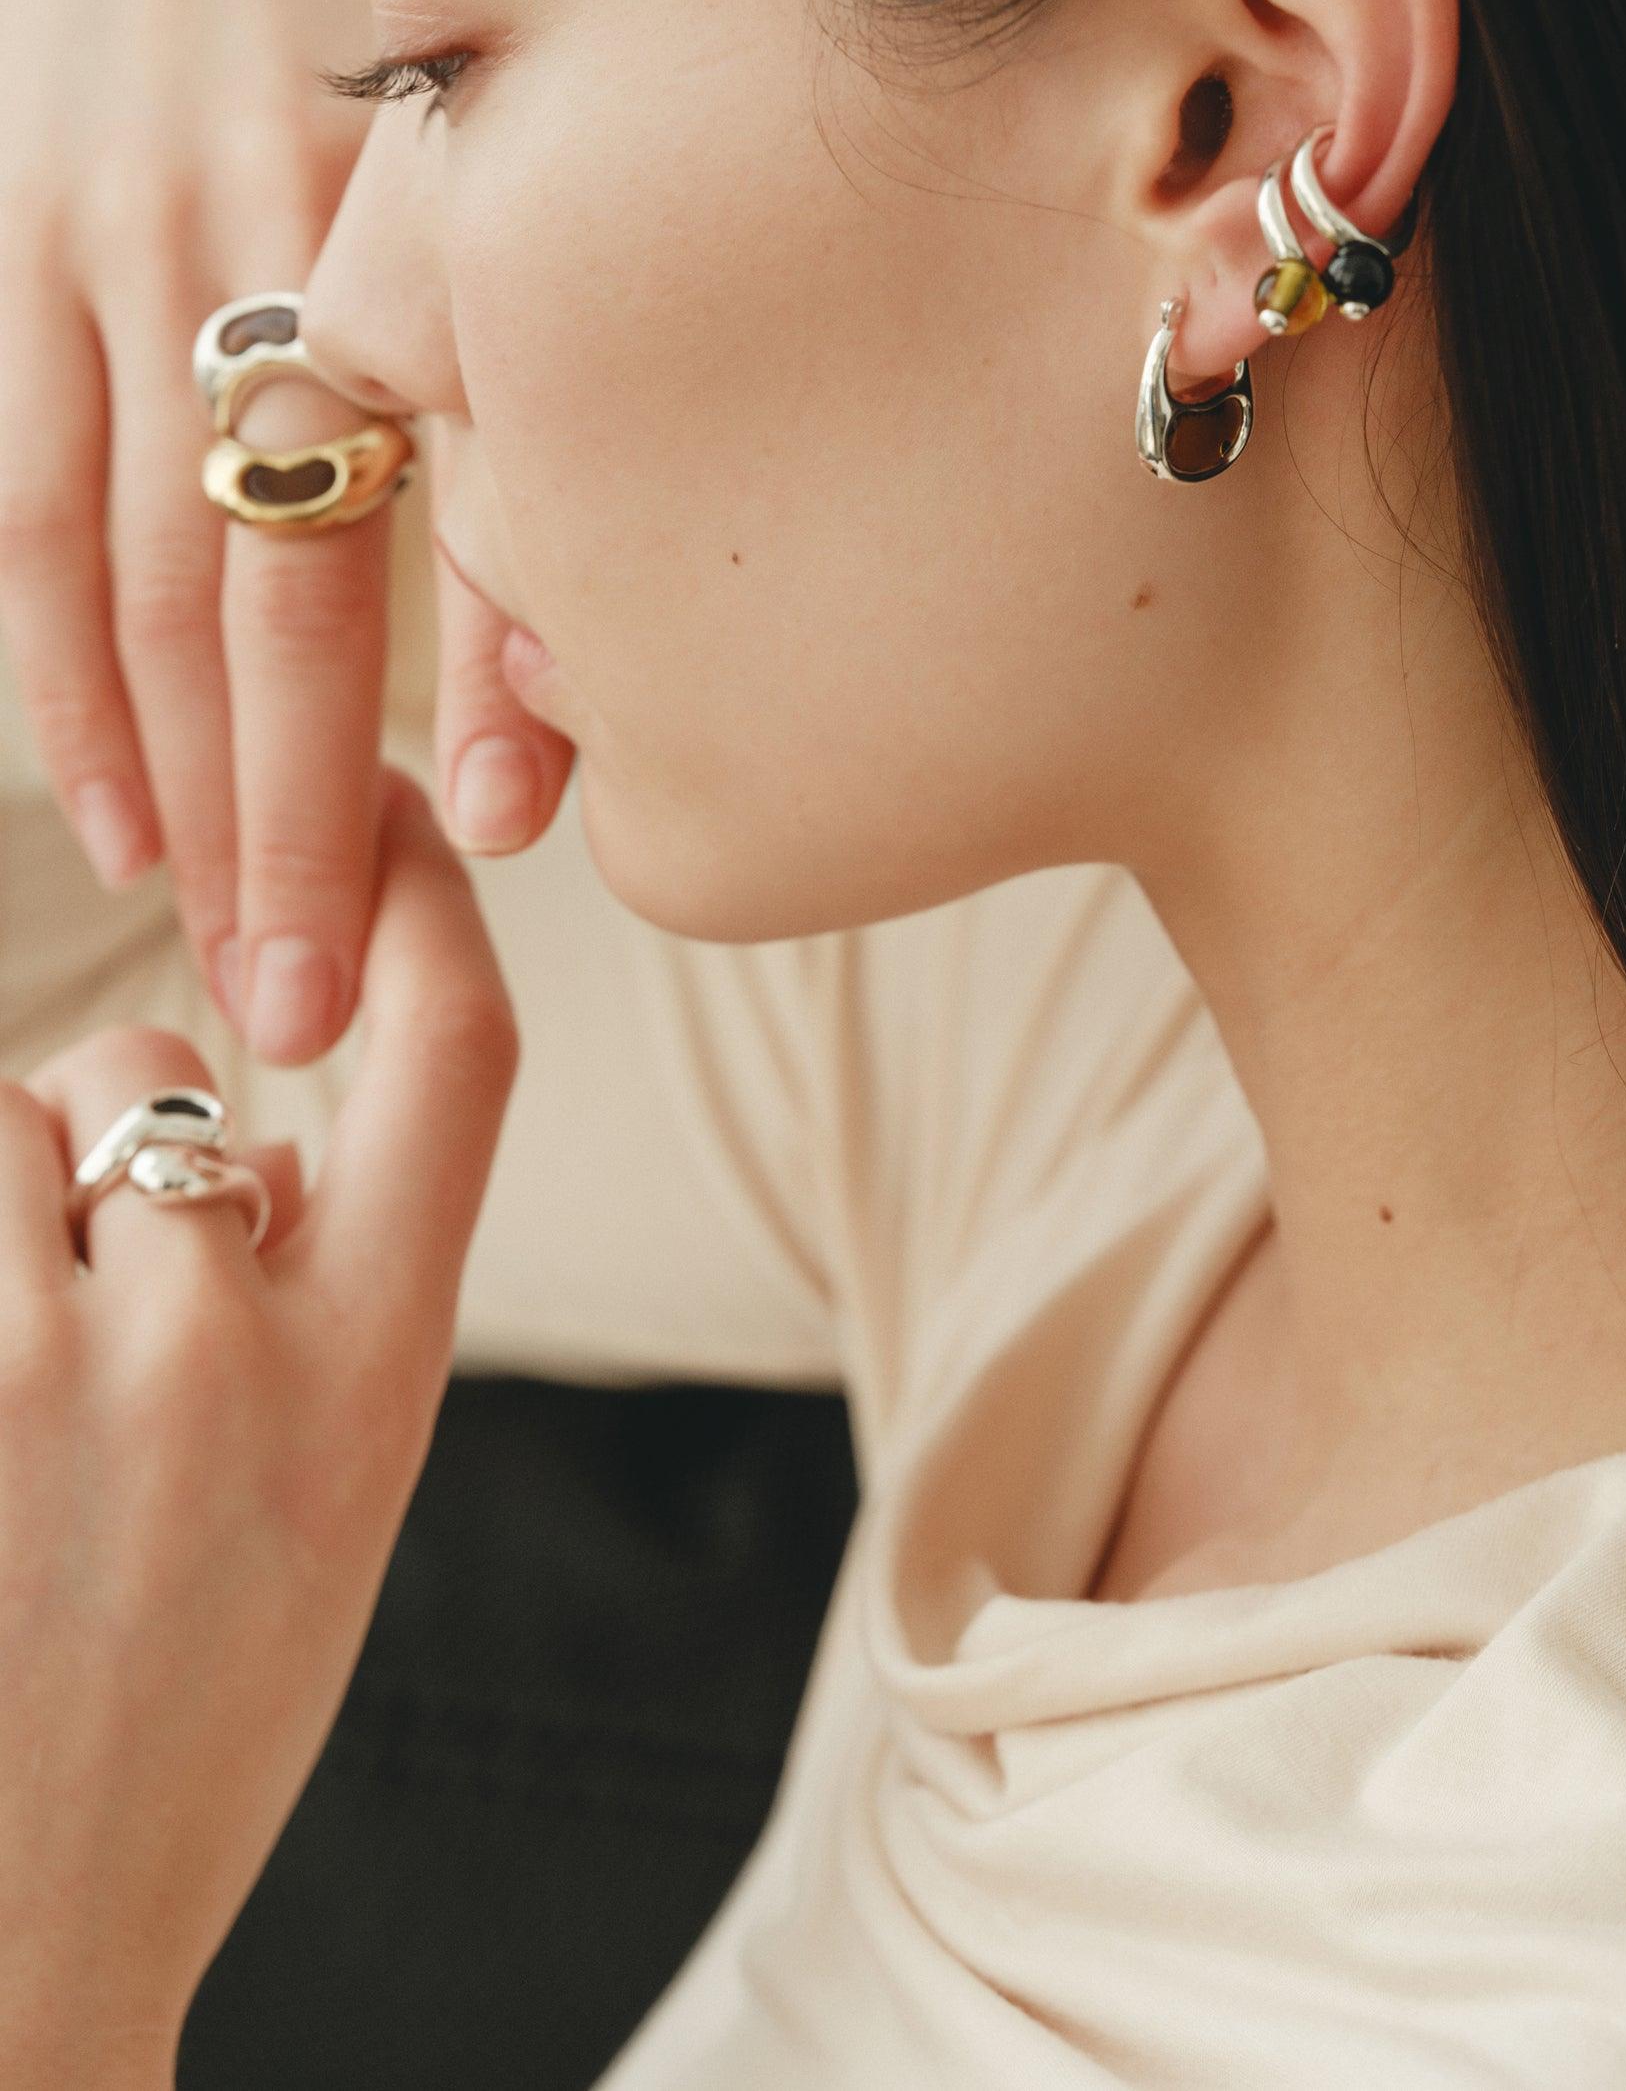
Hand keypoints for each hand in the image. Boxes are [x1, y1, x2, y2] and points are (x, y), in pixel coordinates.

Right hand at [0, 0, 569, 1064]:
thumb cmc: (405, 83)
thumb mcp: (498, 194)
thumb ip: (536, 409)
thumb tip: (590, 682)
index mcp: (434, 223)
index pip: (453, 499)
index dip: (473, 691)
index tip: (482, 860)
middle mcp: (273, 235)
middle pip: (283, 581)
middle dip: (301, 810)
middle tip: (321, 998)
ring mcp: (114, 236)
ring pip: (151, 573)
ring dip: (187, 783)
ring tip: (227, 945)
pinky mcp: (2, 238)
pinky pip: (22, 507)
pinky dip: (68, 681)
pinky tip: (114, 812)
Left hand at [0, 773, 516, 2075]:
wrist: (25, 1946)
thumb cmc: (184, 1715)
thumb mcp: (331, 1504)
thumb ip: (316, 1303)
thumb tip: (227, 1153)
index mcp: (384, 1375)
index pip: (458, 1057)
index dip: (426, 899)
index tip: (384, 803)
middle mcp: (237, 1345)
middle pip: (164, 1075)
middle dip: (117, 1140)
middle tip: (97, 1307)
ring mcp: (61, 1366)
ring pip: (20, 1120)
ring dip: (11, 1199)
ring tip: (18, 1373)